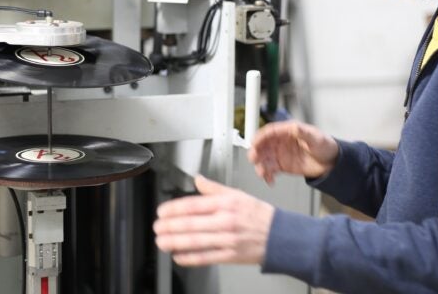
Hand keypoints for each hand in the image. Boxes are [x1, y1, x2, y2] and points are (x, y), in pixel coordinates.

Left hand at [153, 175, 274, 265]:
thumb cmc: (258, 214)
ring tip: (161, 241)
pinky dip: (190, 258)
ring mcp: (227, 239)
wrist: (280, 235)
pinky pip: (206, 257)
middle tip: (157, 227)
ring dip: (175, 242)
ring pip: (195, 241)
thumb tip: (197, 179)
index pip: (194, 205)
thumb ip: (213, 188)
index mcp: (225, 203)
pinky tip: (178, 256)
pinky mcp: (230, 255)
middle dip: (170, 226)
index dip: (174, 209)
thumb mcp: (236, 194)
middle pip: (191, 224)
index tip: (162, 211)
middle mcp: (225, 221)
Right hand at [248, 120, 338, 184]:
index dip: (260, 137)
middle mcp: (281, 142)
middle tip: (254, 159)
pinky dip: (267, 175)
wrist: (331, 163)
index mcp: (287, 131)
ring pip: (264, 158)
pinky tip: (269, 180)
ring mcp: (280, 154)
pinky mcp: (282, 165)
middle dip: (256, 152)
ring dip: (260, 165)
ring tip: (263, 173)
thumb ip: (304, 132)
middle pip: (263, 145)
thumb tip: (295, 127)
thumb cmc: (325, 145)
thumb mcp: (315, 138)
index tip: (254, 143)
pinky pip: (270, 169)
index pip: (269, 132)